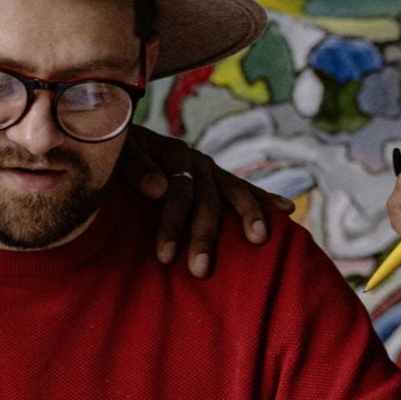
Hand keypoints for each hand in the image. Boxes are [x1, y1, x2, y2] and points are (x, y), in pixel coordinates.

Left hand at [120, 125, 293, 276]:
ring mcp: (208, 167)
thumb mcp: (117, 153)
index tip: (164, 257)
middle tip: (199, 271)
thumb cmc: (112, 150)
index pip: (176, 193)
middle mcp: (194, 159)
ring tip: (258, 239)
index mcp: (169, 154)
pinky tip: (288, 210)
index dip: (171, 224)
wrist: (117, 129)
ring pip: (231, 193)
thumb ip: (134, 167)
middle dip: (203, 236)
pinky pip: (243, 187)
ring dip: (247, 215)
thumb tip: (159, 189)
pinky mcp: (216, 175)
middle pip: (205, 200)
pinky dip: (264, 198)